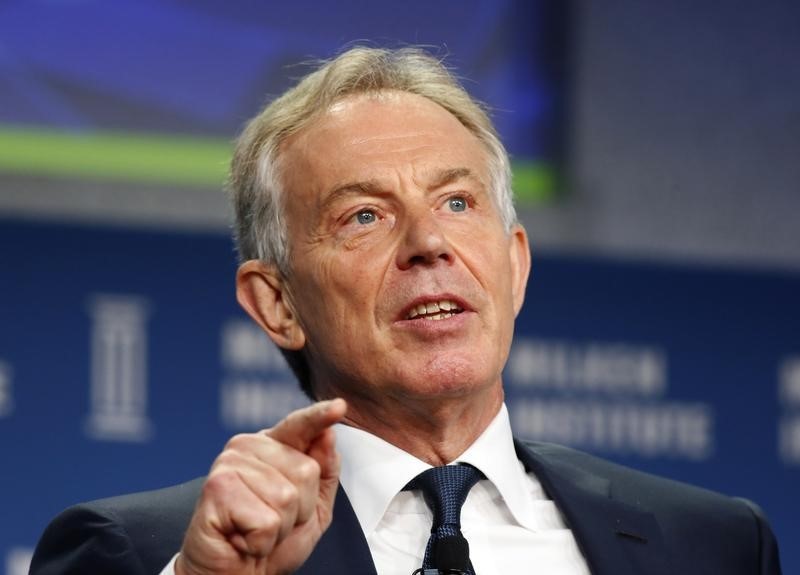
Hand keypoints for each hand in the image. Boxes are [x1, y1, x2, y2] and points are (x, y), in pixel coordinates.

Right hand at [175, 398, 346, 574]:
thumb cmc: (269, 542)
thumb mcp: (312, 509)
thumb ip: (324, 472)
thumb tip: (328, 435)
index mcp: (271, 446)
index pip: (301, 426)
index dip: (319, 417)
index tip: (339, 406)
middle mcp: (247, 447)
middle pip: (306, 471)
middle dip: (299, 510)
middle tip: (272, 522)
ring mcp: (230, 464)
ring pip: (287, 497)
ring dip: (279, 528)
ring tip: (256, 530)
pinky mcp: (217, 488)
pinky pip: (266, 520)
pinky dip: (261, 540)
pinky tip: (242, 538)